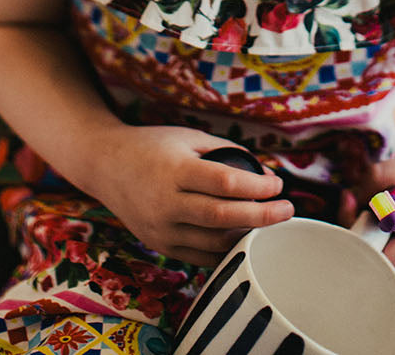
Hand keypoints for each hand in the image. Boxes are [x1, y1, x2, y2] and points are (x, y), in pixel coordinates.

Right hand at [97, 124, 292, 264]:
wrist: (105, 166)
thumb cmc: (152, 145)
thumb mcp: (189, 138)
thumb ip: (227, 154)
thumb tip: (266, 176)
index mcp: (175, 172)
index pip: (225, 183)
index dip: (257, 187)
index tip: (278, 184)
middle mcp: (166, 204)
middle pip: (223, 216)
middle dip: (262, 216)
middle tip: (288, 211)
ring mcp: (161, 230)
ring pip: (214, 242)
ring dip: (247, 235)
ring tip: (270, 224)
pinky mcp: (160, 245)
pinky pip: (201, 255)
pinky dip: (226, 250)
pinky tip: (244, 237)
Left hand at [348, 142, 394, 272]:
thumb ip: (383, 175)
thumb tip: (355, 196)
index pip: (390, 262)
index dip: (364, 247)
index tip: (351, 214)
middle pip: (385, 258)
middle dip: (360, 231)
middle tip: (349, 197)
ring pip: (389, 251)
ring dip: (370, 227)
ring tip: (362, 196)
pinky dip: (382, 226)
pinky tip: (378, 203)